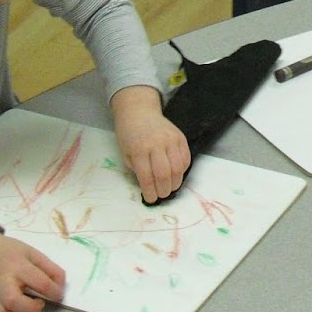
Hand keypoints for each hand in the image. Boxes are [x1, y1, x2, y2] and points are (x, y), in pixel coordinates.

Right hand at [0, 225, 65, 311]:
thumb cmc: (11, 252)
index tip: (58, 294)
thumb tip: (61, 286)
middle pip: (13, 301)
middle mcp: (2, 280)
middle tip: (41, 303)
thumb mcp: (33, 252)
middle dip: (32, 308)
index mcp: (18, 265)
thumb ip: (49, 268)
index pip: (39, 282)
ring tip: (31, 309)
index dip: (54, 292)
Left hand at [111, 85, 191, 202]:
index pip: (147, 177)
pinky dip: (182, 170)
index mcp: (139, 150)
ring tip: (170, 188)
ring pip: (178, 168)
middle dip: (164, 190)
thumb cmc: (128, 134)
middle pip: (165, 174)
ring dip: (175, 183)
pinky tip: (176, 174)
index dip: (150, 192)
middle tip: (162, 195)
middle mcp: (156, 144)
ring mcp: (171, 139)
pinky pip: (186, 158)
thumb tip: (149, 187)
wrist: (139, 111)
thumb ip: (137, 170)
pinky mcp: (180, 137)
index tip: (151, 199)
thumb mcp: (126, 154)